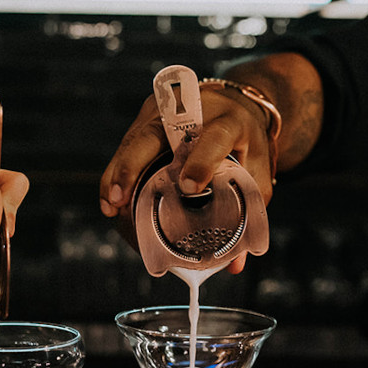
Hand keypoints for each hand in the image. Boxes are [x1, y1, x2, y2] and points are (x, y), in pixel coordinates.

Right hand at [98, 87, 274, 272]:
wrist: (234, 102)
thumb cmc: (246, 139)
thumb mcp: (257, 169)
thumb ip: (249, 212)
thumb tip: (235, 265)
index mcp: (227, 122)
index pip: (212, 139)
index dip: (201, 162)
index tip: (188, 188)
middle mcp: (190, 113)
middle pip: (152, 136)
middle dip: (131, 168)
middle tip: (119, 201)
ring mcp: (163, 113)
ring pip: (132, 142)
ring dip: (117, 175)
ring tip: (111, 209)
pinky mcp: (147, 118)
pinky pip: (127, 146)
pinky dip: (117, 173)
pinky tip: (112, 200)